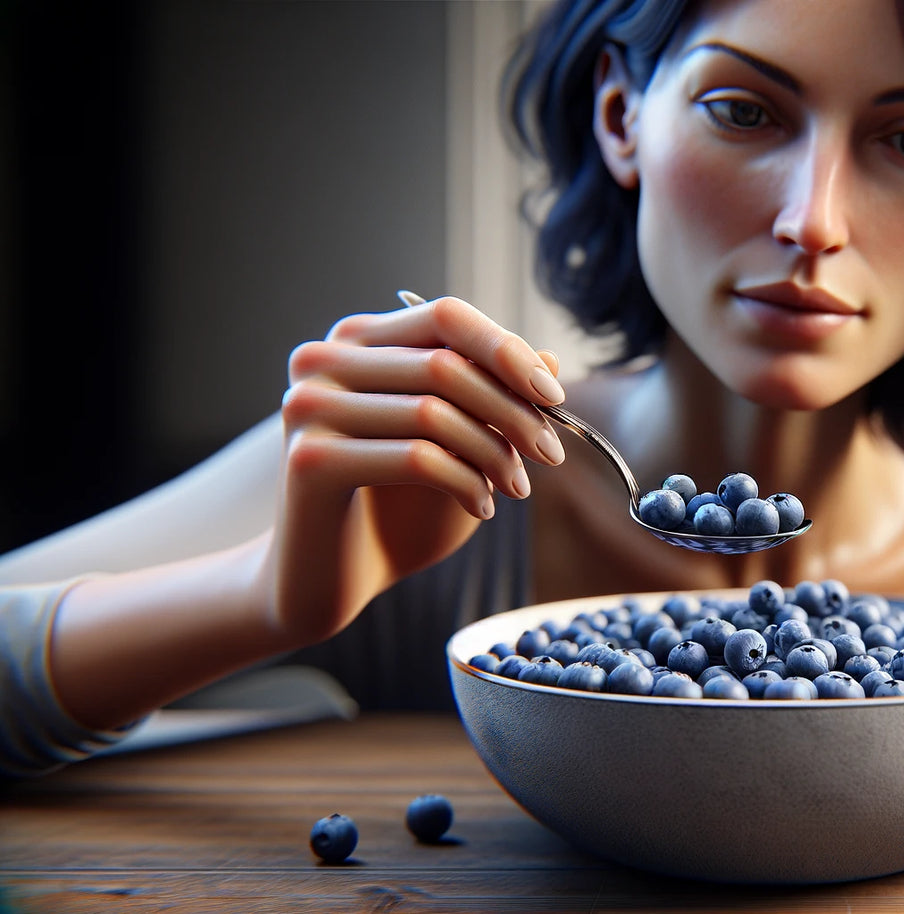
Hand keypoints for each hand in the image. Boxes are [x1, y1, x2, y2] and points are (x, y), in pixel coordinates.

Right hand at [263, 294, 565, 643]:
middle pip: (446, 364)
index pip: (445, 316)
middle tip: (550, 455)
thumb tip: (552, 358)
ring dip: (494, 454)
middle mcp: (323, 361)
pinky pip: (416, 458)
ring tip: (517, 489)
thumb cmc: (398, 513)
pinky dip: (465, 484)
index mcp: (357, 341)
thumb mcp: (461, 449)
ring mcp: (308, 407)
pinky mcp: (309, 460)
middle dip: (513, 412)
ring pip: (434, 412)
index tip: (554, 397)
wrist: (329, 583)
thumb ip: (495, 401)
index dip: (508, 352)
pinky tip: (482, 508)